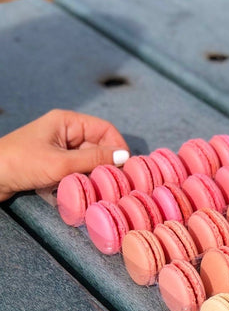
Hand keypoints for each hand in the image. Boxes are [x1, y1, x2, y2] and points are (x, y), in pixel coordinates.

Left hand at [0, 109, 128, 201]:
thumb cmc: (20, 164)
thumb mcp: (61, 163)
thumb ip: (94, 160)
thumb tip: (124, 157)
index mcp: (67, 122)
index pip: (105, 129)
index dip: (118, 146)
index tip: (126, 167)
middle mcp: (66, 132)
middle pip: (100, 145)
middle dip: (108, 163)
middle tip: (117, 181)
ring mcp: (61, 148)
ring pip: (90, 159)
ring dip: (96, 173)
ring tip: (102, 187)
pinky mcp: (55, 163)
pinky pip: (79, 169)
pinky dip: (85, 178)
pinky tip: (87, 189)